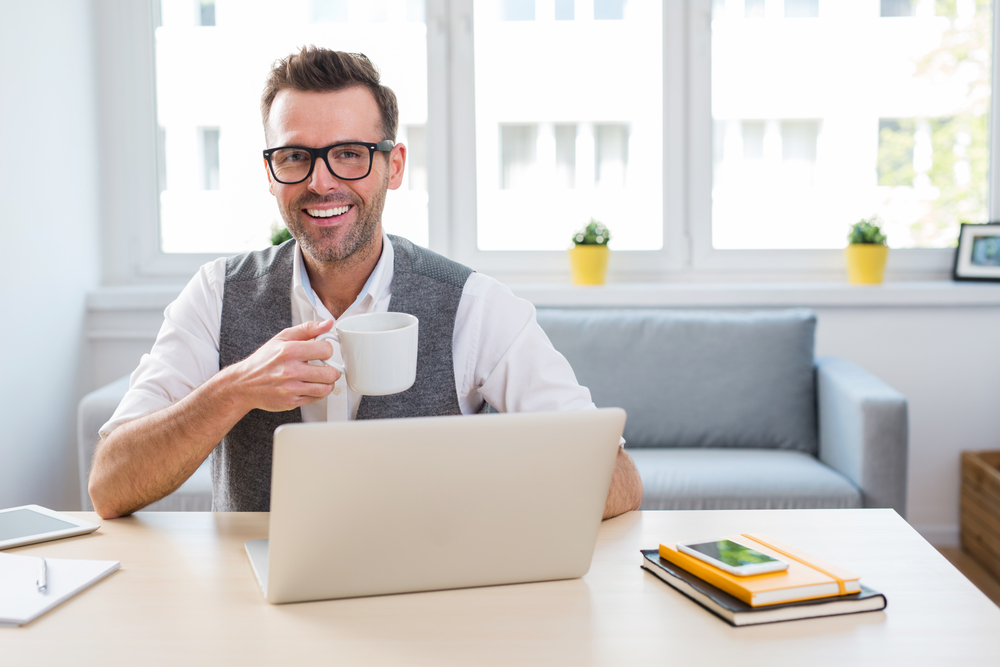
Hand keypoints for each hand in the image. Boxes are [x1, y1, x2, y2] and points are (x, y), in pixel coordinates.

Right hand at [224, 319, 341, 412]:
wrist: (244, 384)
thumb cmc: (264, 360)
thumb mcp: (282, 338)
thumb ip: (307, 329)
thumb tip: (328, 323)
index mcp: (289, 351)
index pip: (326, 350)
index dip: (328, 350)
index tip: (323, 352)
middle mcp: (290, 371)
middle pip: (330, 372)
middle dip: (332, 369)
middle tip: (327, 367)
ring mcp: (291, 388)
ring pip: (326, 388)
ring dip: (328, 382)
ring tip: (321, 377)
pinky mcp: (291, 402)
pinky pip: (316, 399)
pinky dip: (318, 393)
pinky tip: (311, 386)